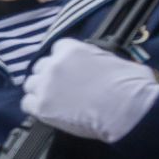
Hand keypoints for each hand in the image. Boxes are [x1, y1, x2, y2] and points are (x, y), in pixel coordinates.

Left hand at [20, 38, 158, 143]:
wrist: (127, 110)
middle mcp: (55, 65)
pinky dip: (35, 107)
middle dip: (49, 75)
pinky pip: (26, 104)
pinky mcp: (42, 107)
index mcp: (73, 50)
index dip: (63, 59)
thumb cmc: (131, 86)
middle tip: (61, 87)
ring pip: (31, 84)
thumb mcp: (119, 61)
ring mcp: (46, 86)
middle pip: (41, 66)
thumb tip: (106, 65)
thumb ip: (100, 59)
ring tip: (54, 100)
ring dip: (40, 91)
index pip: (58, 48)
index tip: (69, 69)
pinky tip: (47, 111)